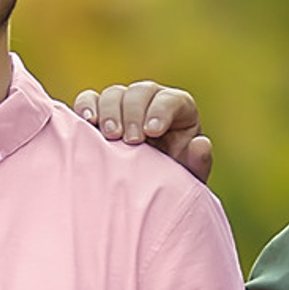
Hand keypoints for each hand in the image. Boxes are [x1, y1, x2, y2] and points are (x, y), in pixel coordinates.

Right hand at [72, 81, 212, 183]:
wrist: (143, 198)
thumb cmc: (170, 185)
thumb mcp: (188, 180)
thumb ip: (198, 163)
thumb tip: (201, 143)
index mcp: (179, 113)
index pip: (172, 100)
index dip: (162, 110)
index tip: (153, 131)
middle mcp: (150, 104)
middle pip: (141, 91)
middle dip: (134, 112)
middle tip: (131, 140)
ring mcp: (123, 107)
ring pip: (114, 93)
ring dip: (110, 111)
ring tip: (110, 136)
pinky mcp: (98, 115)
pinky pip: (89, 100)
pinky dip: (86, 107)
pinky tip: (88, 123)